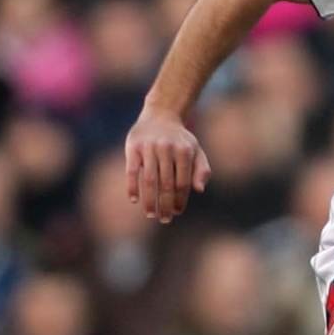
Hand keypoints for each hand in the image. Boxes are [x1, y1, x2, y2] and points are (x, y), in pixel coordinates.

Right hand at [124, 107, 210, 223]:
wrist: (161, 115)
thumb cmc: (181, 140)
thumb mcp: (196, 151)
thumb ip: (201, 170)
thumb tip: (199, 190)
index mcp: (184, 151)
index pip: (183, 182)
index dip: (180, 200)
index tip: (178, 212)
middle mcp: (166, 148)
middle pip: (166, 184)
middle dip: (165, 204)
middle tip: (165, 219)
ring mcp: (149, 147)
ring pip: (149, 179)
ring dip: (149, 200)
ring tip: (151, 214)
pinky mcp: (133, 147)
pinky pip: (132, 170)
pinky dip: (132, 186)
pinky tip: (134, 200)